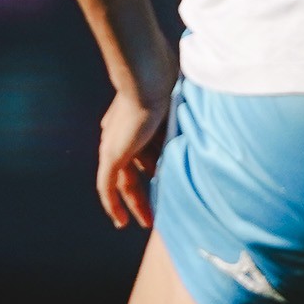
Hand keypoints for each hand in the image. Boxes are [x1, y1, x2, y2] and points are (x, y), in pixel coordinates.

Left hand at [95, 76, 171, 226]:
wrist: (148, 81)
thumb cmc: (167, 89)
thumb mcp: (175, 114)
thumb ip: (178, 130)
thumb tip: (197, 144)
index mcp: (132, 125)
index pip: (139, 154)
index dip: (149, 170)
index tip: (159, 183)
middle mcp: (119, 136)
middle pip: (130, 173)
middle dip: (141, 196)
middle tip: (151, 215)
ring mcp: (114, 146)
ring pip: (122, 183)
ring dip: (134, 204)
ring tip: (147, 221)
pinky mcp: (112, 155)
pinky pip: (107, 186)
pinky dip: (112, 204)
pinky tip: (120, 221)